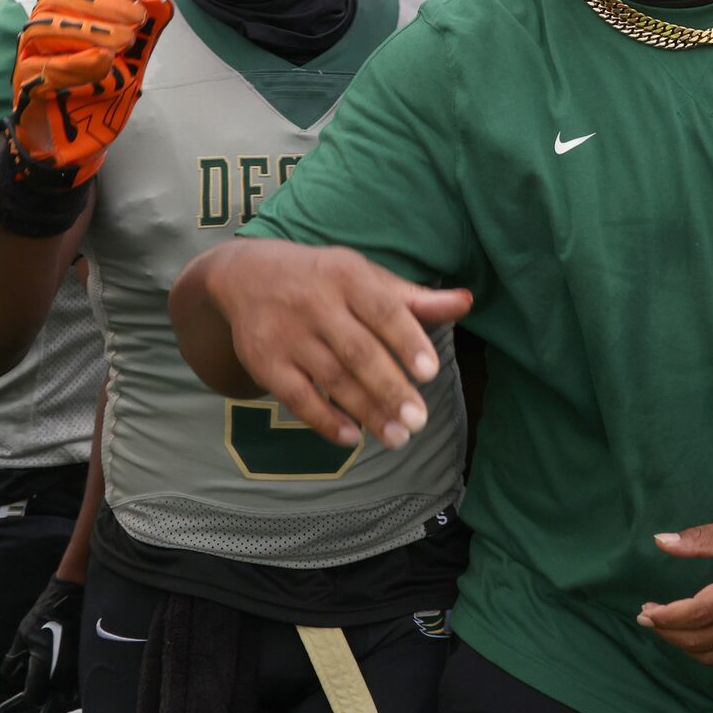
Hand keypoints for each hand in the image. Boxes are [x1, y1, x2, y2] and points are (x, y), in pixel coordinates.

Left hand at [2, 576, 84, 694]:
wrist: (71, 597)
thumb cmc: (44, 615)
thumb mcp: (22, 634)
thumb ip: (13, 659)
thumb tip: (7, 675)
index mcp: (43, 667)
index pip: (34, 698)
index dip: (30, 694)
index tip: (30, 686)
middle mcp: (62, 672)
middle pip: (56, 698)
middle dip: (50, 690)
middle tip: (46, 674)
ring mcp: (78, 667)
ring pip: (71, 691)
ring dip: (64, 685)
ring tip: (58, 668)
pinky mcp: (88, 661)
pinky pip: (80, 679)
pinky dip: (74, 677)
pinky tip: (68, 661)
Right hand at [8, 0, 172, 188]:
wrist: (74, 143)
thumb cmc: (96, 97)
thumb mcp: (128, 63)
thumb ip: (143, 35)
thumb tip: (164, 2)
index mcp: (61, 19)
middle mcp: (39, 33)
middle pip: (57, 2)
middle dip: (101, 4)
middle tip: (137, 17)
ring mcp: (28, 58)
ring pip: (45, 30)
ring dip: (89, 30)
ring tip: (125, 41)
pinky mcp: (24, 87)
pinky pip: (42, 69)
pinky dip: (74, 62)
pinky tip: (102, 60)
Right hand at [194, 240, 467, 448]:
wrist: (245, 274)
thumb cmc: (324, 278)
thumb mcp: (366, 277)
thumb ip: (415, 298)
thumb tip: (467, 302)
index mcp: (347, 275)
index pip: (383, 310)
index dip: (407, 341)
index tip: (430, 372)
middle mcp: (315, 303)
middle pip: (358, 352)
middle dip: (390, 389)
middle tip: (419, 421)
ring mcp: (287, 334)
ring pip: (332, 378)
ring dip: (366, 411)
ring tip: (398, 438)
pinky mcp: (264, 361)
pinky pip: (296, 397)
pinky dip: (324, 420)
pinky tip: (352, 438)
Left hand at [638, 516, 712, 668]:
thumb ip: (700, 539)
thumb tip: (660, 542)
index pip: (697, 613)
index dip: (666, 617)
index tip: (646, 611)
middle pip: (700, 640)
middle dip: (667, 632)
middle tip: (649, 618)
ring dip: (685, 647)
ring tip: (669, 629)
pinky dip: (709, 655)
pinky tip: (697, 639)